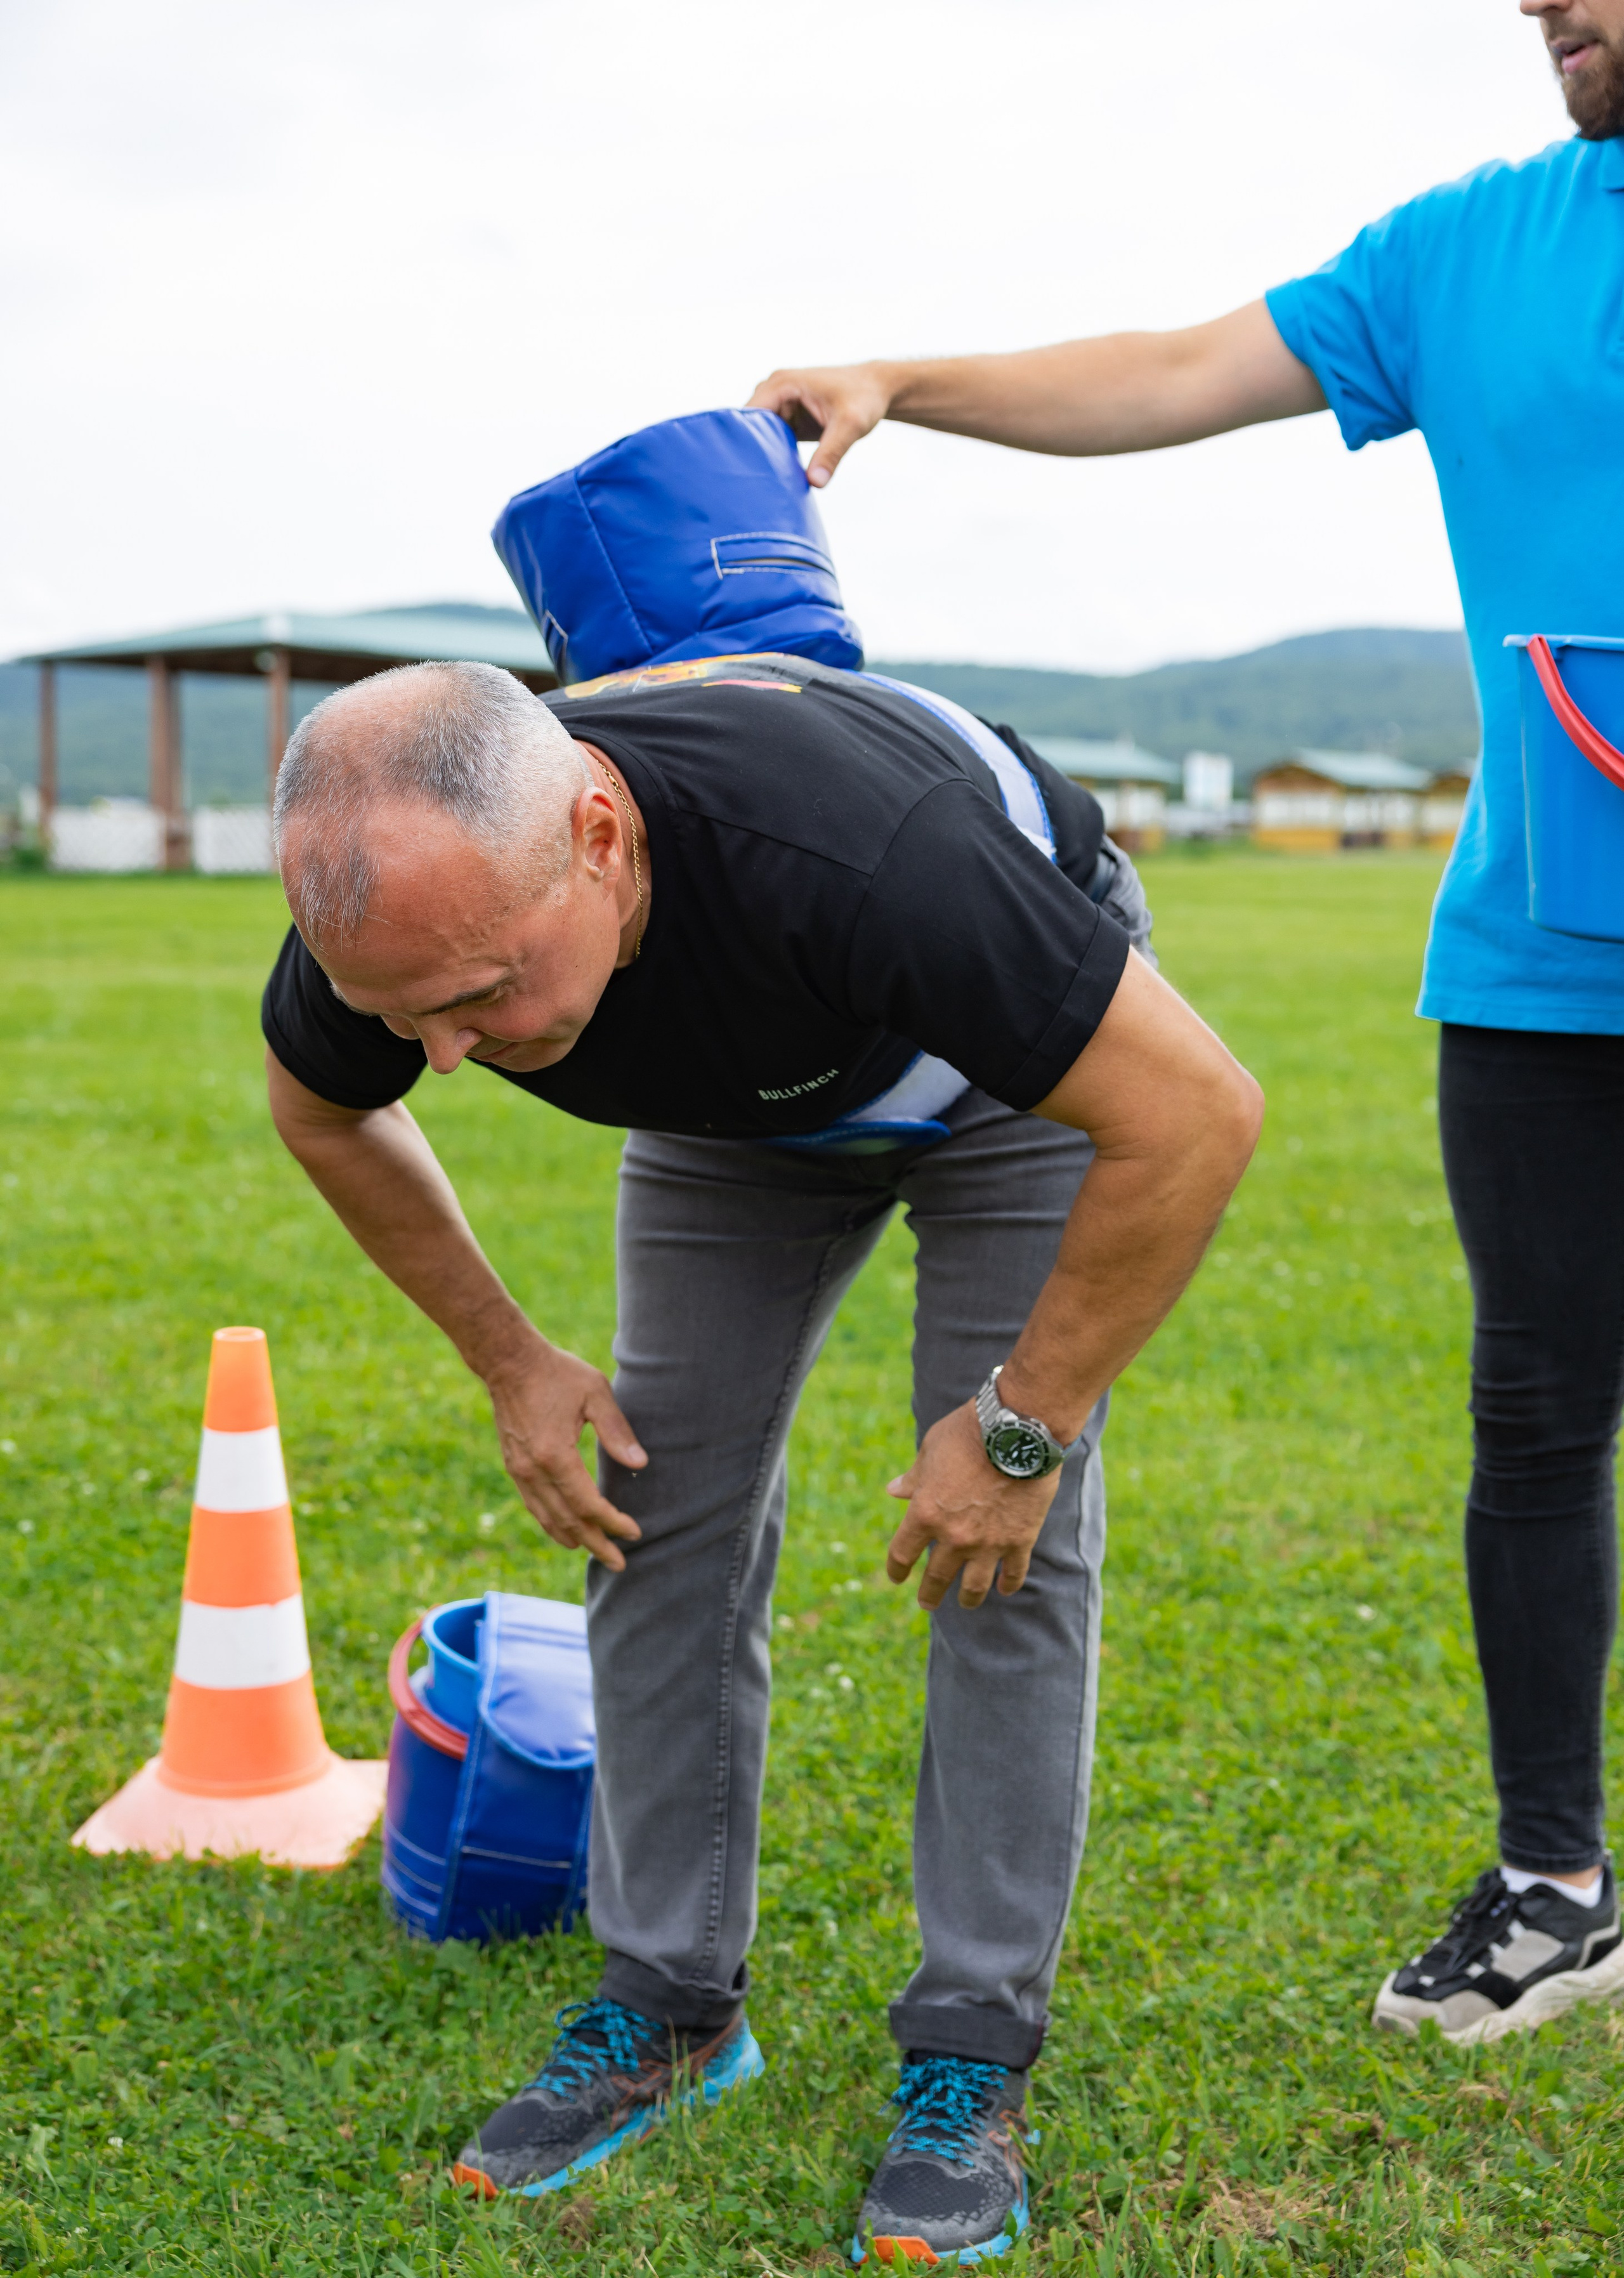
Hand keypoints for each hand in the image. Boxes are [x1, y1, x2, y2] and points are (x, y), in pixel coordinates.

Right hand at [484, 1340, 646, 1570]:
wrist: (508, 1361)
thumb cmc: (556, 1373)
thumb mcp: (595, 1393)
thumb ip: (617, 1431)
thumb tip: (640, 1464)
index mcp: (555, 1456)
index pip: (588, 1505)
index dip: (613, 1523)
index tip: (635, 1532)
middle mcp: (533, 1471)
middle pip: (569, 1521)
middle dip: (596, 1544)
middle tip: (619, 1563)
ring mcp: (519, 1472)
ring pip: (548, 1518)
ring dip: (574, 1539)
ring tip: (597, 1553)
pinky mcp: (513, 1467)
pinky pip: (534, 1506)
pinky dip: (552, 1524)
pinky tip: (565, 1532)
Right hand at [746, 361, 894, 487]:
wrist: (879, 390)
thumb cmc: (865, 398)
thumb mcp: (850, 425)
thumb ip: (831, 453)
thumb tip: (815, 483)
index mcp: (782, 384)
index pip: (747, 414)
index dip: (742, 440)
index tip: (742, 470)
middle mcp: (776, 391)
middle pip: (749, 426)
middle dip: (749, 451)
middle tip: (748, 484)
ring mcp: (781, 405)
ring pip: (759, 435)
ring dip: (760, 456)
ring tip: (758, 484)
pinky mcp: (790, 419)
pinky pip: (772, 440)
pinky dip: (773, 457)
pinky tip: (773, 478)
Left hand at [885, 1401, 1059, 1610]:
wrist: (1017, 1430)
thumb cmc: (968, 1433)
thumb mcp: (931, 1450)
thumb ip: (914, 1477)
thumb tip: (894, 1491)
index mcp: (924, 1514)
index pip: (902, 1553)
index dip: (896, 1569)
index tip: (897, 1578)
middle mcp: (954, 1536)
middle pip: (936, 1577)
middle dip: (929, 1594)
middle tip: (927, 1603)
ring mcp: (988, 1543)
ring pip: (974, 1586)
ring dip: (968, 1599)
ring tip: (965, 1603)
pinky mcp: (1020, 1540)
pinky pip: (1013, 1573)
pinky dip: (1008, 1584)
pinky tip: (1005, 1589)